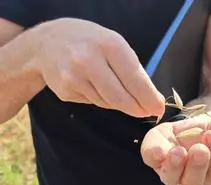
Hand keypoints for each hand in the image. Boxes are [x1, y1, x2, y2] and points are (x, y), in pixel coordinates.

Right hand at [28, 18, 164, 117]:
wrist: (47, 42)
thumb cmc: (89, 41)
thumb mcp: (114, 43)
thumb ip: (132, 69)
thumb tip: (151, 98)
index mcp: (109, 45)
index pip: (135, 80)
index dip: (149, 98)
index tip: (158, 108)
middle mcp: (89, 61)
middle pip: (121, 98)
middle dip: (137, 109)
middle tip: (146, 112)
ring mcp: (74, 78)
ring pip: (108, 103)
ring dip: (119, 103)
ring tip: (117, 90)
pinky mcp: (65, 92)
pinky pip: (93, 103)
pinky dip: (102, 99)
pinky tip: (96, 86)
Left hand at [141, 109, 210, 184]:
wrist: (180, 129)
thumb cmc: (199, 133)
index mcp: (205, 171)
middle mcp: (186, 177)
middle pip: (192, 180)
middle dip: (197, 165)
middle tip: (200, 149)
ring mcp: (168, 171)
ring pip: (171, 178)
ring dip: (175, 165)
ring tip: (179, 151)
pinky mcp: (151, 158)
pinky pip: (151, 160)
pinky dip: (154, 154)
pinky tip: (158, 150)